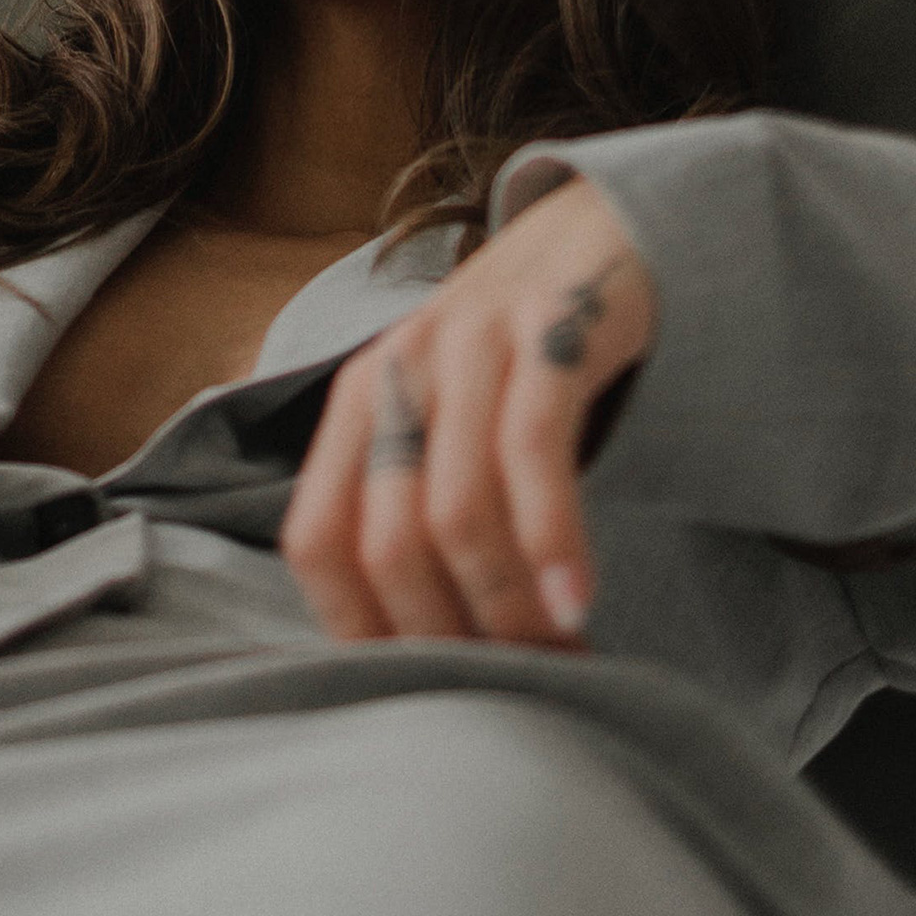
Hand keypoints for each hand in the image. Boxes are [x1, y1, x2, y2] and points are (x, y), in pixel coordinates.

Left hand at [279, 173, 657, 649]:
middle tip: (517, 685)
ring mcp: (474, 342)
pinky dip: (550, 537)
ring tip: (560, 654)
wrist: (600, 227)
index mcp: (360, 401)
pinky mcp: (552, 325)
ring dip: (505, 605)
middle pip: (387, 541)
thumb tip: (418, 643)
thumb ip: (417, 497)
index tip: (428, 688)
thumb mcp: (447, 413)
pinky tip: (579, 599)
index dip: (359, 630)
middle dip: (450, 636)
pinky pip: (534, 446)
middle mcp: (401, 368)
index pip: (315, 541)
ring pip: (454, 508)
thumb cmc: (520, 348)